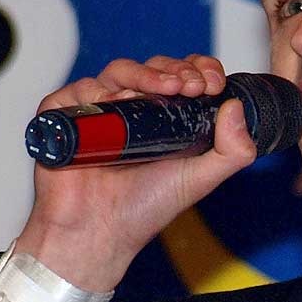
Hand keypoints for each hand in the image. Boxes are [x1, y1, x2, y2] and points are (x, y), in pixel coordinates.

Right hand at [14, 54, 256, 290]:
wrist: (100, 233)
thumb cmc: (144, 209)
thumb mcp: (200, 180)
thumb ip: (231, 152)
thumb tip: (237, 107)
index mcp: (164, 117)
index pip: (183, 75)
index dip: (198, 69)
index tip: (211, 83)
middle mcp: (132, 108)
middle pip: (154, 68)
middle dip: (177, 69)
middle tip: (192, 85)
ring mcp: (98, 109)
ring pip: (119, 71)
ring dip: (146, 74)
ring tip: (166, 87)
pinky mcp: (65, 115)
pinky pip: (78, 89)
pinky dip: (99, 91)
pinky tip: (119, 102)